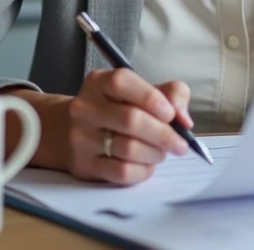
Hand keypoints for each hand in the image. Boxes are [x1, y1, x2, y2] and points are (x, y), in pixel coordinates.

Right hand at [65, 68, 192, 184]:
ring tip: (162, 152)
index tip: (170, 114)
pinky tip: (148, 165)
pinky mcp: (84, 165)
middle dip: (163, 134)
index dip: (151, 98)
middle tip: (180, 143)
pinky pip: (121, 172)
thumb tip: (184, 120)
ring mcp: (81, 137)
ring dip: (155, 153)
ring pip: (128, 148)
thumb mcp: (141, 91)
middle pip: (130, 120)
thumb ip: (171, 94)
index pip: (122, 82)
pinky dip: (143, 171)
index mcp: (99, 82)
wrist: (69, 131)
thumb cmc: (116, 108)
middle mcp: (85, 107)